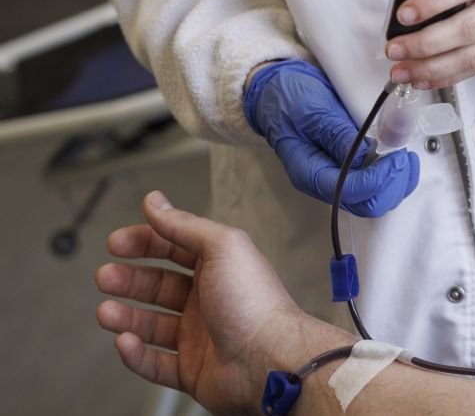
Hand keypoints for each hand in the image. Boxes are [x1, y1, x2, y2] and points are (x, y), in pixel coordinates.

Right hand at [96, 192, 327, 415]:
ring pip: (152, 325)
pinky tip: (124, 342)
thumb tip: (155, 202)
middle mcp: (210, 300)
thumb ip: (185, 224)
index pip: (176, 248)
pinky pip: (155, 364)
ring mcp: (200, 336)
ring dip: (126, 317)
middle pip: (160, 286)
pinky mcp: (193, 371)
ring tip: (106, 312)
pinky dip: (136, 355)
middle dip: (130, 279)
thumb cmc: (254, 303)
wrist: (270, 359)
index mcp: (220, 268)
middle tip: (106, 276)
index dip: (145, 242)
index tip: (116, 242)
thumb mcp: (222, 247)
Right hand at [244, 60, 419, 217]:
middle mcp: (325, 185)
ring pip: (377, 199)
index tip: (396, 156)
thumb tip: (367, 156)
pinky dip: (394, 175)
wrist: (280, 92)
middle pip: (368, 204)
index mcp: (310, 173)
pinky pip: (378, 186)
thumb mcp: (313, 111)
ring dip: (397, 181)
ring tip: (404, 155)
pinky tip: (400, 156)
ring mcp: (338, 180)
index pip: (351, 192)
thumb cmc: (291, 99)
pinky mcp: (350, 172)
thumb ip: (340, 135)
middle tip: (403, 156)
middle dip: (392, 183)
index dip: (379, 178)